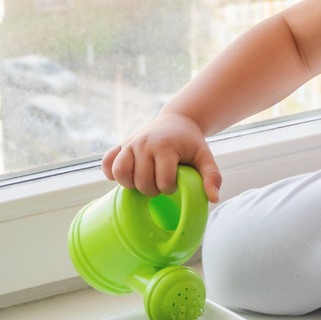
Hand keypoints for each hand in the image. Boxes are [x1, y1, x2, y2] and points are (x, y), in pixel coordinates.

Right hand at [101, 113, 221, 202]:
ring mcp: (130, 143)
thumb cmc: (191, 143)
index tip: (176, 182)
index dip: (171, 188)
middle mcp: (144, 144)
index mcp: (165, 147)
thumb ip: (212, 176)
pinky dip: (112, 173)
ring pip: (120, 174)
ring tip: (144, 181)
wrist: (177, 121)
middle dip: (153, 190)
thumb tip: (213, 199)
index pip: (163, 182)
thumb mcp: (205, 157)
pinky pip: (107, 163)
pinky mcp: (121, 145)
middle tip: (161, 183)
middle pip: (142, 182)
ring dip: (132, 185)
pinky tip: (126, 176)